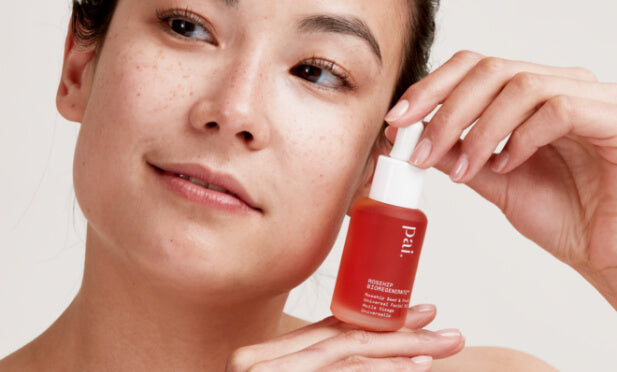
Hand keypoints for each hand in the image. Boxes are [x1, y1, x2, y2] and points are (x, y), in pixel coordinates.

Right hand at [226, 304, 463, 370]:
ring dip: (402, 349)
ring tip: (441, 346)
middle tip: (444, 329)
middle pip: (343, 337)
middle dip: (399, 331)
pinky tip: (417, 368)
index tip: (415, 314)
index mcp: (263, 357)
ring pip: (349, 353)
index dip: (375, 321)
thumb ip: (318, 368)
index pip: (329, 330)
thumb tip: (370, 360)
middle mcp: (261, 361)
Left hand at [385, 50, 616, 308]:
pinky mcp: (612, 119)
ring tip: (463, 169)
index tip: (398, 119)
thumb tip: (415, 140)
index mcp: (531, 97)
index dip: (430, 88)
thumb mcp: (496, 181)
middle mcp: (559, 86)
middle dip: (445, 109)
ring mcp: (588, 98)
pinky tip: (507, 165)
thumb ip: (460, 155)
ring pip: (519, 85)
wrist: (607, 251)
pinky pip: (558, 109)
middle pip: (489, 68)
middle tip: (419, 147)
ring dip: (478, 130)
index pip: (474, 69)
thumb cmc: (565, 215)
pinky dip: (520, 137)